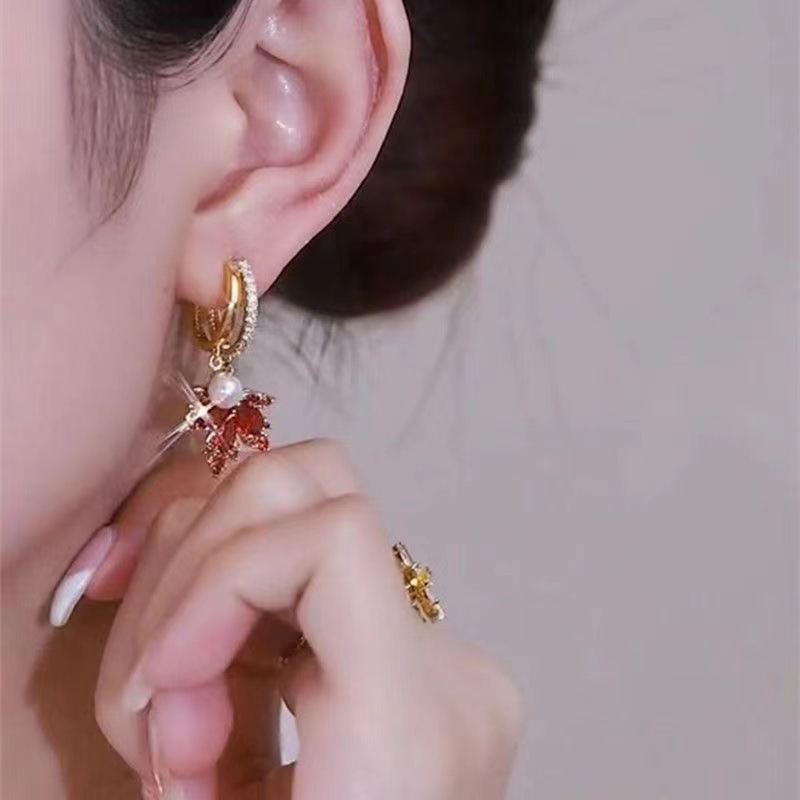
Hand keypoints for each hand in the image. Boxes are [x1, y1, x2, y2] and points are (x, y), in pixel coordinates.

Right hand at [92, 440, 523, 798]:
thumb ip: (195, 715)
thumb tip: (168, 663)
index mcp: (420, 725)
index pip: (336, 531)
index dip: (221, 576)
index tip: (160, 685)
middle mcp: (446, 671)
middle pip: (311, 491)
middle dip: (195, 574)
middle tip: (164, 705)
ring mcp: (430, 660)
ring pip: (292, 522)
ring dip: (202, 606)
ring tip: (185, 733)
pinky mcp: (400, 666)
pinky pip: (303, 587)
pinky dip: (230, 626)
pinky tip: (211, 712)